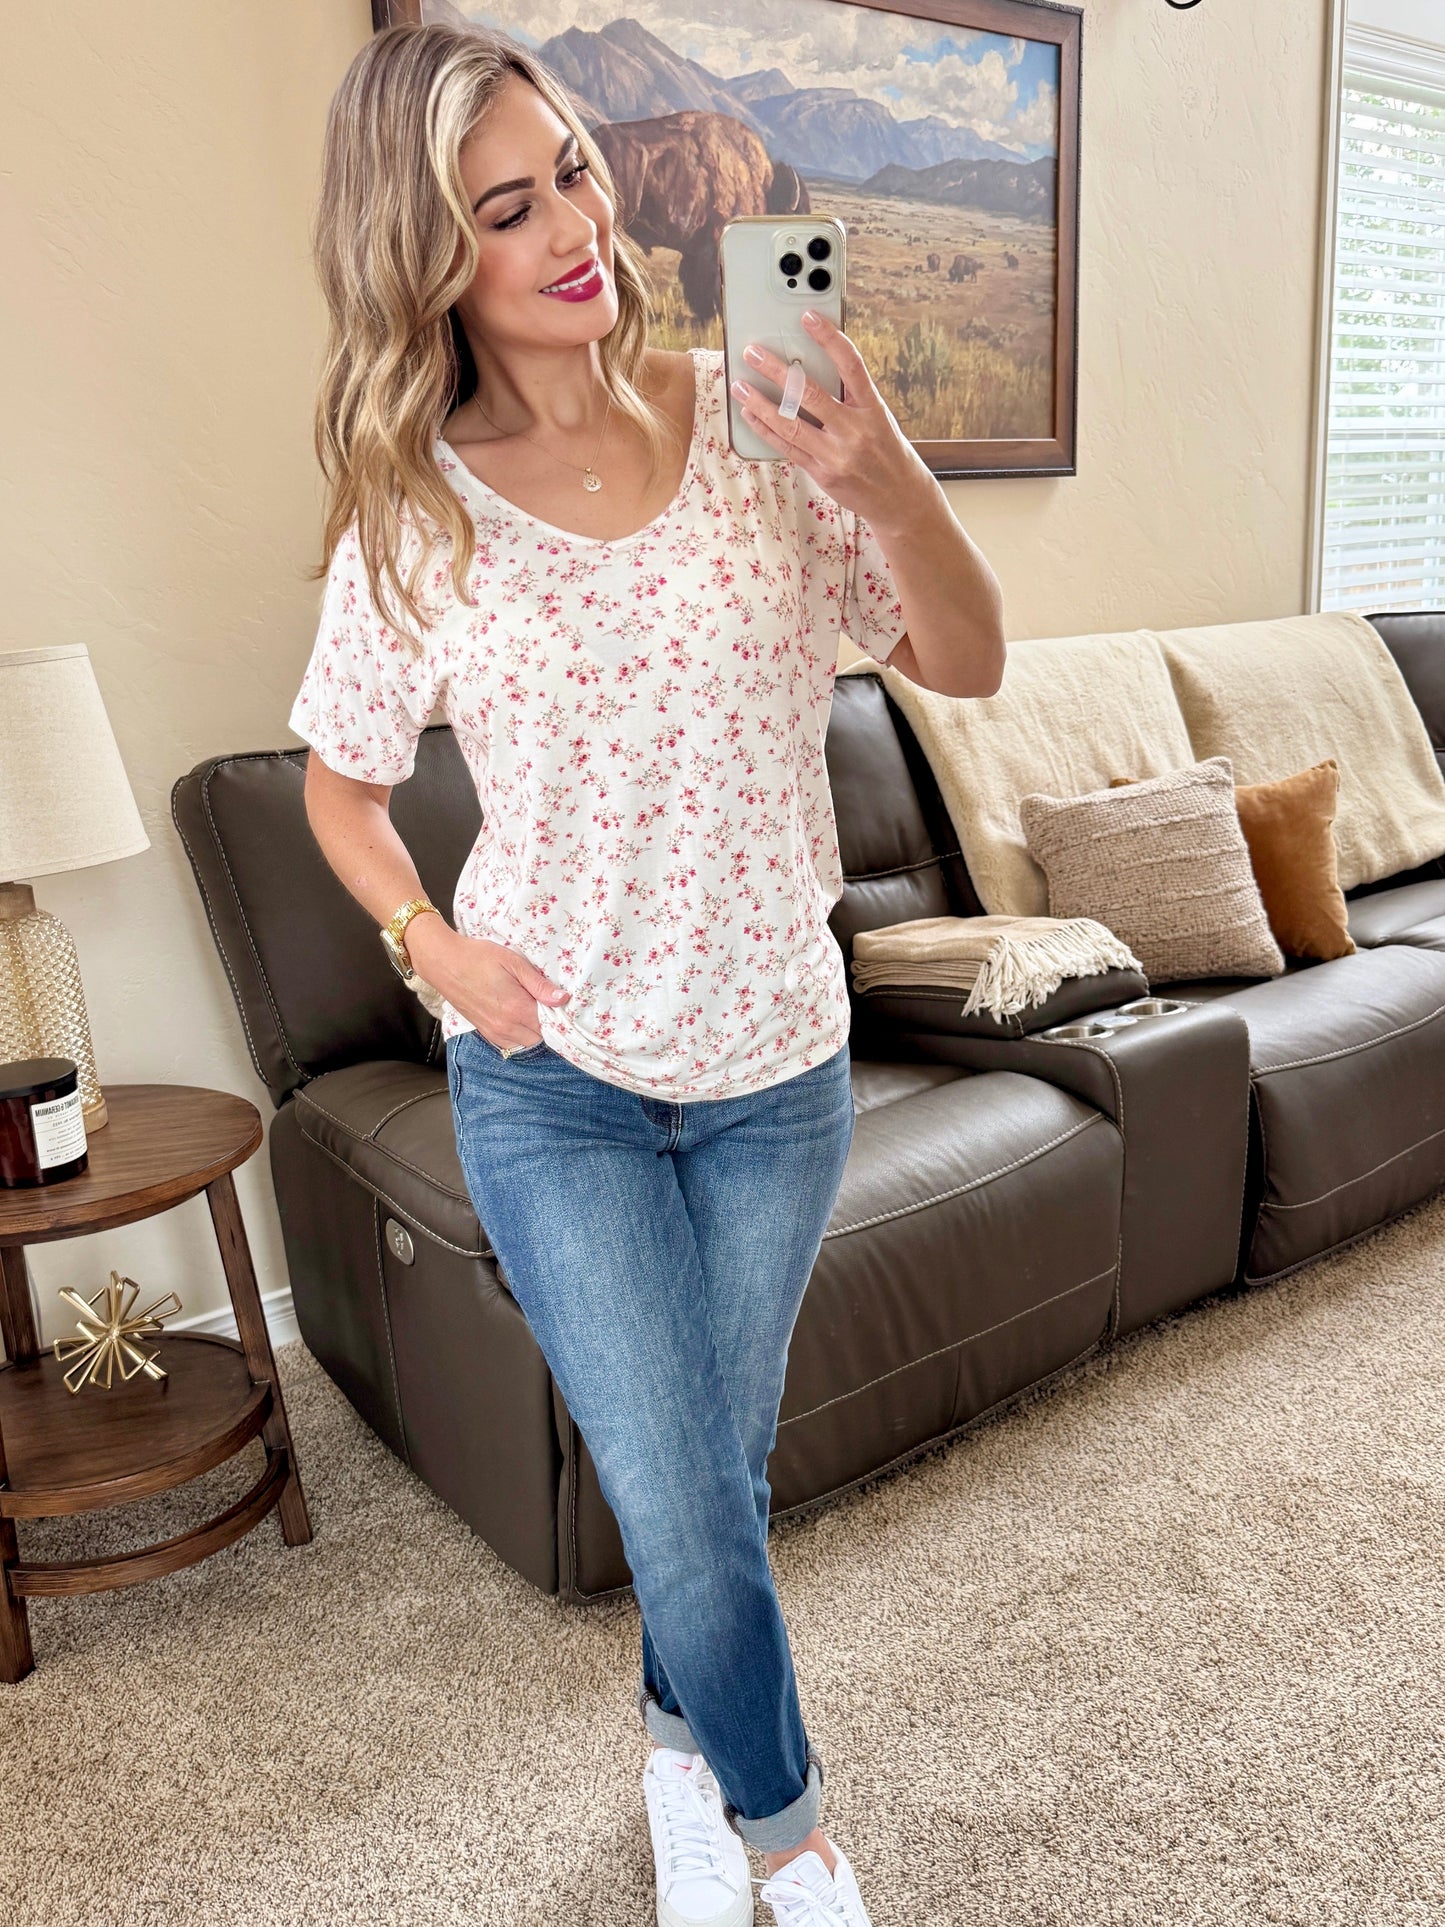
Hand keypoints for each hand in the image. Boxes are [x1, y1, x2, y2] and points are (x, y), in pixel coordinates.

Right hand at [406, 918, 568, 1049]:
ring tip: (535, 1009)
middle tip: (550, 1004)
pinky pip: (511, 1043)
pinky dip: (520, 1035)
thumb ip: (538, 984)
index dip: (561, 1017)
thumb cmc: (478, 957)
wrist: (443, 963)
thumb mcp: (513, 963)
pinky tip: (520, 1017)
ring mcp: (494, 1032)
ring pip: (527, 1043)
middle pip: (541, 1037)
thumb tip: (563, 999)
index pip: (551, 1025)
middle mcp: (506, 1026)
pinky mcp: (485, 1032)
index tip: (565, 1005)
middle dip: (549, 1025)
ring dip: (535, 1031)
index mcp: (517, 1009)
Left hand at [731, 309, 934, 530]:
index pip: (850, 365)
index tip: (808, 316)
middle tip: (753, 353)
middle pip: (810, 394)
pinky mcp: (822, 474)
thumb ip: (850, 397)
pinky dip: (765, 430)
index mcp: (873, 409)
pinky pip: (788, 448)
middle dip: (777, 371)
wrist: (900, 499)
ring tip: (740, 386)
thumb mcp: (879, 418)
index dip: (829, 338)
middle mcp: (855, 430)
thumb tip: (811, 368)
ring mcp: (836, 454)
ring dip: (760, 403)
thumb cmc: (887, 451)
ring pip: (790, 423)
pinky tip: (750, 415)